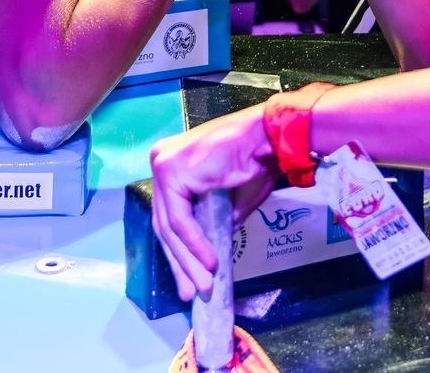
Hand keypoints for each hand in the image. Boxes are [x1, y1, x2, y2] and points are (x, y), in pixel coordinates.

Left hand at [149, 105, 278, 301]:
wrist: (268, 137)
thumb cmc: (256, 161)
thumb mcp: (230, 201)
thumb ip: (214, 222)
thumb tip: (209, 251)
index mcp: (172, 164)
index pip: (169, 215)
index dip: (179, 251)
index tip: (189, 280)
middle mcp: (161, 161)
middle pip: (165, 223)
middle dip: (180, 263)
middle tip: (191, 292)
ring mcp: (162, 165)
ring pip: (170, 226)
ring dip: (189, 261)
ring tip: (204, 286)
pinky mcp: (171, 173)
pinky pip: (180, 221)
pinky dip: (195, 245)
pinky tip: (210, 263)